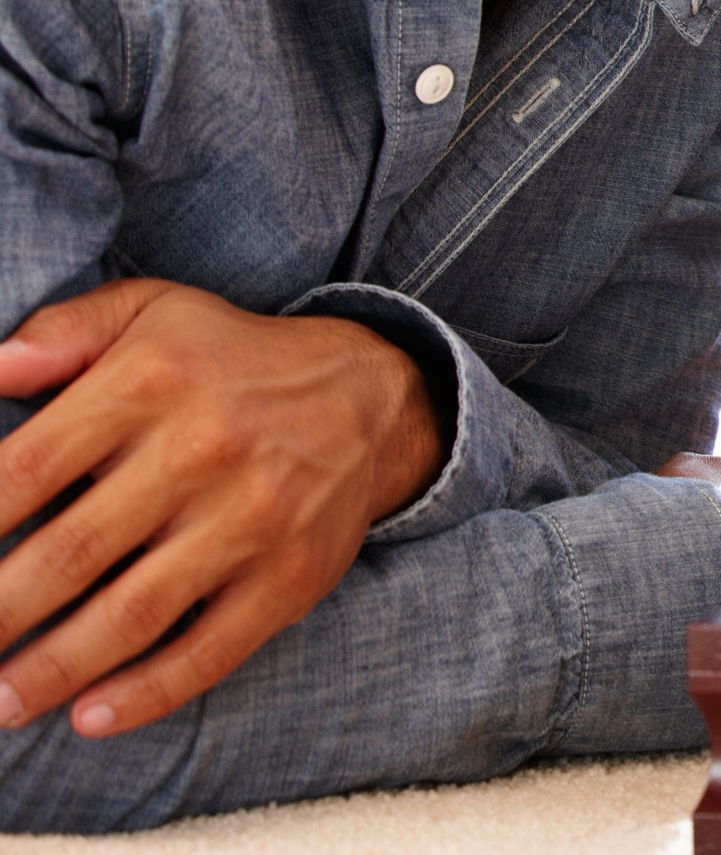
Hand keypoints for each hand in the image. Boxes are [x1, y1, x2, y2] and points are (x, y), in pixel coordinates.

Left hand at [0, 279, 442, 737]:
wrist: (374, 396)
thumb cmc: (229, 361)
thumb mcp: (152, 313)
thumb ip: (63, 331)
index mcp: (152, 380)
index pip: (26, 468)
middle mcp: (203, 449)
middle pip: (70, 551)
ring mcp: (252, 518)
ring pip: (132, 613)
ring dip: (52, 670)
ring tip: (0, 703)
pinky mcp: (290, 576)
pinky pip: (211, 649)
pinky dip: (147, 693)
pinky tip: (89, 717)